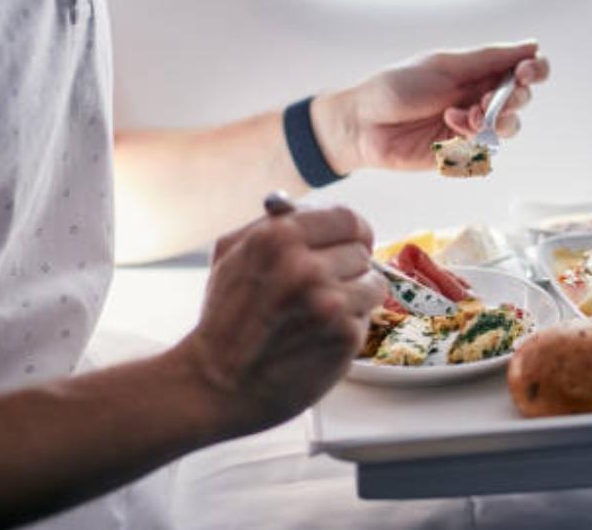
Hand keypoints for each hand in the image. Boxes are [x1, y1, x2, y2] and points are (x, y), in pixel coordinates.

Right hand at [178, 205, 386, 435]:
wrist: (218, 384)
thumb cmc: (225, 320)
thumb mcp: (231, 255)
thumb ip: (270, 225)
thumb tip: (307, 208)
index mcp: (278, 236)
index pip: (347, 218)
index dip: (352, 232)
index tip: (350, 243)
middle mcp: (305, 266)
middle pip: (362, 250)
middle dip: (347, 267)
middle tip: (323, 288)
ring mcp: (328, 301)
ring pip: (373, 283)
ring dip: (355, 297)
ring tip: (321, 313)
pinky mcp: (344, 334)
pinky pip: (368, 317)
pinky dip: (350, 325)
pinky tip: (320, 335)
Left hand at [313, 41, 548, 172]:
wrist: (363, 124)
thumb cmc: (396, 88)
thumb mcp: (444, 66)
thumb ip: (488, 59)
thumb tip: (531, 45)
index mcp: (476, 71)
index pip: (521, 69)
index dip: (534, 70)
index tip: (528, 71)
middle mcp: (478, 97)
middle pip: (521, 100)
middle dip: (514, 97)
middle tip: (490, 97)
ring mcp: (470, 126)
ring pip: (509, 127)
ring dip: (495, 119)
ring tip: (466, 115)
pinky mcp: (460, 152)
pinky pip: (486, 149)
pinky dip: (473, 137)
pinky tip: (450, 126)